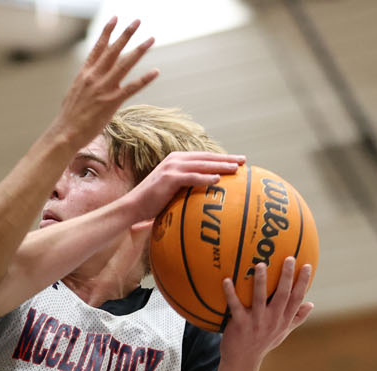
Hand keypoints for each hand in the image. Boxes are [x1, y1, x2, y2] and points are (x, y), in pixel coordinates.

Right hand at [53, 18, 158, 148]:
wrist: (66, 132)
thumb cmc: (69, 116)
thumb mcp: (75, 92)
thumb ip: (86, 82)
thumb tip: (92, 79)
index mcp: (85, 73)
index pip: (98, 47)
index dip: (107, 32)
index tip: (114, 18)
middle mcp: (95, 77)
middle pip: (113, 50)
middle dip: (126, 34)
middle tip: (137, 21)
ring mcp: (104, 88)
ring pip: (125, 64)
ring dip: (139, 50)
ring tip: (151, 39)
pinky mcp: (112, 102)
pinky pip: (132, 88)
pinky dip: (145, 79)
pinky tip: (155, 71)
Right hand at [125, 150, 246, 229]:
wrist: (133, 207)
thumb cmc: (152, 204)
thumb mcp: (171, 192)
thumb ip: (185, 189)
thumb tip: (202, 198)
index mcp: (177, 161)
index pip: (203, 157)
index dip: (221, 158)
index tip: (237, 161)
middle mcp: (175, 160)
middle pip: (206, 157)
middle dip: (226, 158)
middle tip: (243, 160)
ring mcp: (172, 168)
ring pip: (202, 164)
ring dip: (220, 165)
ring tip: (236, 169)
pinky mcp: (169, 178)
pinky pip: (192, 177)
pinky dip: (205, 177)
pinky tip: (218, 179)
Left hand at [220, 258, 313, 368]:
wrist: (243, 361)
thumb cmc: (263, 343)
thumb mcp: (282, 333)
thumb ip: (296, 318)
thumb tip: (311, 304)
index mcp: (283, 320)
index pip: (297, 299)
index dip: (303, 282)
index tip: (307, 265)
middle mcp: (272, 320)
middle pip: (283, 296)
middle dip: (287, 277)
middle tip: (289, 258)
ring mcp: (256, 322)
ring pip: (260, 299)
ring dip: (261, 281)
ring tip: (260, 264)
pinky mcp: (240, 324)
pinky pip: (235, 306)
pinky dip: (230, 293)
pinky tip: (226, 279)